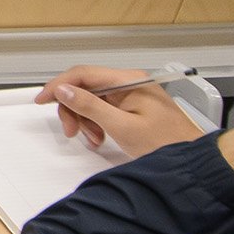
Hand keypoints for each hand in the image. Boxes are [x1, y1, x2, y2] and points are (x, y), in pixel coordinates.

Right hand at [36, 66, 203, 158]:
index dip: (59, 85)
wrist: (191, 159)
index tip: (42, 99)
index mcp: (128, 80)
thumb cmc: (166, 143)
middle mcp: (128, 83)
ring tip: (94, 139)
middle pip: (85, 87)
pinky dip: (95, 124)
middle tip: (72, 131)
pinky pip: (103, 109)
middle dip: (73, 109)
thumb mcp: (122, 127)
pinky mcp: (130, 107)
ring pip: (91, 100)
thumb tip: (65, 90)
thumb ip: (91, 107)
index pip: (84, 74)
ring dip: (85, 120)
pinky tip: (101, 137)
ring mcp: (130, 94)